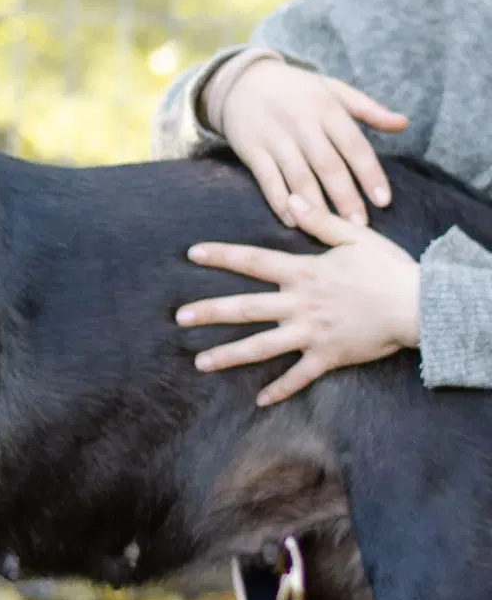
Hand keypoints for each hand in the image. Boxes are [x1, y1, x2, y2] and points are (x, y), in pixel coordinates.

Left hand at [175, 194, 419, 405]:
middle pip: (246, 308)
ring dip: (229, 355)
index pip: (253, 261)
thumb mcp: (354, 237)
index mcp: (304, 273)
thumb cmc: (387, 268)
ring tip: (200, 363)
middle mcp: (300, 304)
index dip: (222, 256)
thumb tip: (290, 200)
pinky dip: (280, 389)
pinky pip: (299, 376)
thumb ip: (318, 220)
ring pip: (262, 346)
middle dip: (210, 312)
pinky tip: (258, 400)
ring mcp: (311, 333)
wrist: (420, 305)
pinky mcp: (328, 356)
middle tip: (179, 317)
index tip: (192, 254)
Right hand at [211, 58, 408, 226]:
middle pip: (328, 166)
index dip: (370, 174)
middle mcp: (301, 123)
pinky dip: (279, 202)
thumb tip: (403, 124)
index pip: (354, 145)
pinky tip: (292, 220)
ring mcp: (275, 138)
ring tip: (329, 227)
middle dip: (345, 198)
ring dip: (315, 205)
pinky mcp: (251, 150)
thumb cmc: (296, 88)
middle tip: (359, 226)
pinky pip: (267, 180)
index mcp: (327, 108)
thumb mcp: (333, 89)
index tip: (383, 201)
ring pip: (298, 177)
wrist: (243, 81)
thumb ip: (368, 109)